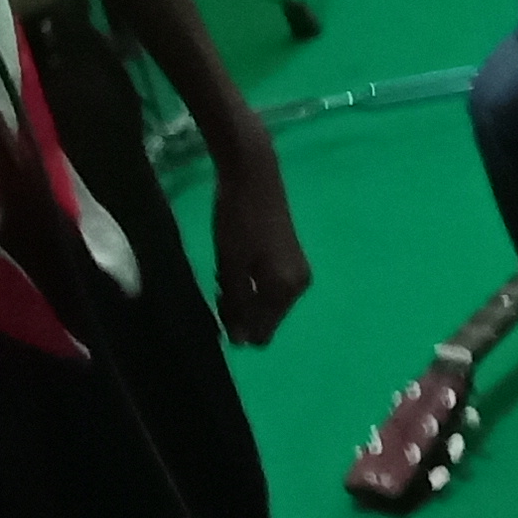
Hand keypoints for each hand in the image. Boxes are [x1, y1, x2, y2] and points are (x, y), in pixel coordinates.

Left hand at [208, 155, 313, 345]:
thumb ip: (236, 305)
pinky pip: (269, 286)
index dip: (237, 327)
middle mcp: (298, 286)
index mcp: (286, 290)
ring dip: (244, 296)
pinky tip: (236, 265)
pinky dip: (251, 283)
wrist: (253, 175)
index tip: (219, 304)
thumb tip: (242, 342)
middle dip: (240, 310)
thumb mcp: (231, 267)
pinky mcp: (291, 259)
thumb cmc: (238, 221)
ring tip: (225, 271)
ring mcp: (297, 272)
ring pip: (266, 303)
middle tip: (219, 286)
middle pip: (265, 319)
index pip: (262, 332)